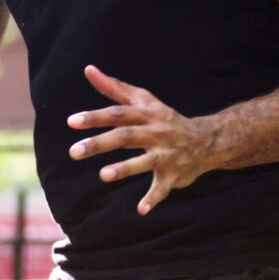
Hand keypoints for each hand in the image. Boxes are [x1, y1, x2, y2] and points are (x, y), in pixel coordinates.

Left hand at [66, 65, 217, 215]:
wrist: (206, 140)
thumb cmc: (165, 119)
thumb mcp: (144, 100)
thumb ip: (115, 87)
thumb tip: (89, 69)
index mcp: (146, 114)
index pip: (118, 114)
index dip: (95, 117)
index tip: (72, 122)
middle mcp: (156, 132)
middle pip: (125, 136)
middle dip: (99, 143)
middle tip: (74, 152)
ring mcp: (166, 154)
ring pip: (145, 161)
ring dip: (125, 168)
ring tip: (104, 175)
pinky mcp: (174, 175)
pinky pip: (163, 188)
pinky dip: (153, 198)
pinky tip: (141, 210)